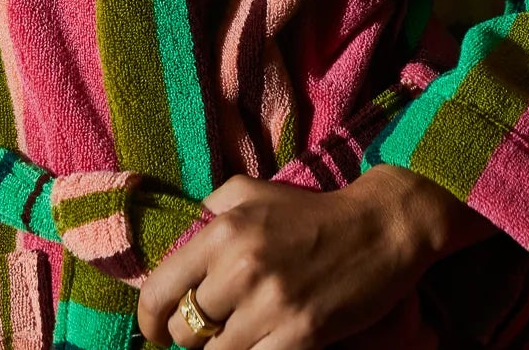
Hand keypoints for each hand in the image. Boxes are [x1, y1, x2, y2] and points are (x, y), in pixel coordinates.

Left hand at [138, 166, 490, 348]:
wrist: (378, 227)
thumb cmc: (309, 210)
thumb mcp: (249, 193)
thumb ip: (207, 213)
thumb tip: (172, 246)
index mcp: (223, 230)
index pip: (160, 290)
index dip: (150, 319)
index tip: (155, 330)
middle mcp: (241, 267)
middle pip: (186, 331)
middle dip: (190, 336)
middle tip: (208, 329)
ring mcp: (272, 304)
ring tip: (238, 334)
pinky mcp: (301, 334)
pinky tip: (262, 342)